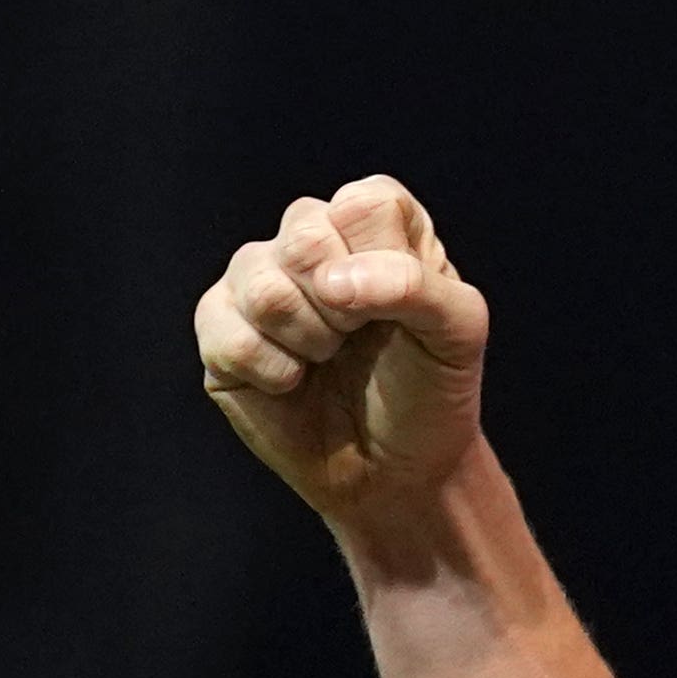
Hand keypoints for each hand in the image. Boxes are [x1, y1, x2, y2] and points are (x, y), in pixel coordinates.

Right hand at [194, 175, 493, 526]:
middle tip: (359, 339)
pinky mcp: (218, 326)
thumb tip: (332, 282)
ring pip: (260, 283)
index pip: (364, 204)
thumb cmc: (428, 392)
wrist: (395, 473)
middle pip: (303, 236)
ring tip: (327, 359)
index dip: (383, 265)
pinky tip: (293, 382)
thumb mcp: (458, 333)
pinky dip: (273, 371)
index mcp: (374, 221)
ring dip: (309, 340)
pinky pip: (227, 331)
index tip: (400, 310)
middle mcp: (311, 237)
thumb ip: (416, 285)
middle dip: (344, 309)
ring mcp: (257, 278)